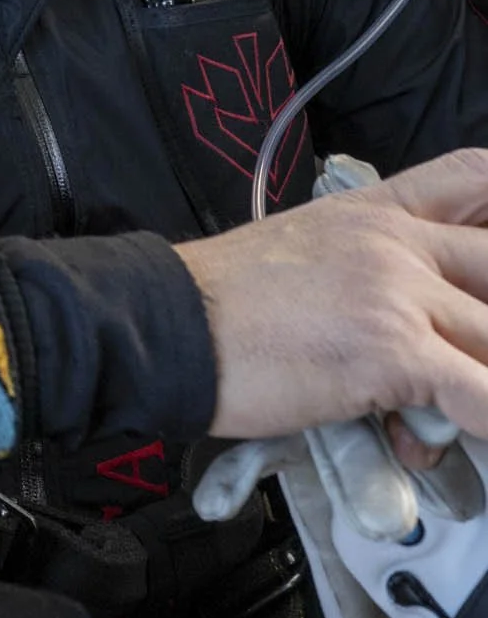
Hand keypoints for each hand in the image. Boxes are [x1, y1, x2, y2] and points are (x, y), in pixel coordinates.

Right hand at [176, 148, 487, 440]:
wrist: (161, 325)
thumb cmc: (219, 301)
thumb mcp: (302, 250)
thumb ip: (363, 269)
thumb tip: (401, 326)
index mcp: (372, 212)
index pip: (473, 177)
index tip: (485, 269)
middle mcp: (394, 242)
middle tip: (465, 353)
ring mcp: (397, 293)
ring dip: (481, 379)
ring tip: (446, 414)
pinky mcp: (393, 350)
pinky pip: (484, 396)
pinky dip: (486, 421)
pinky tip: (428, 440)